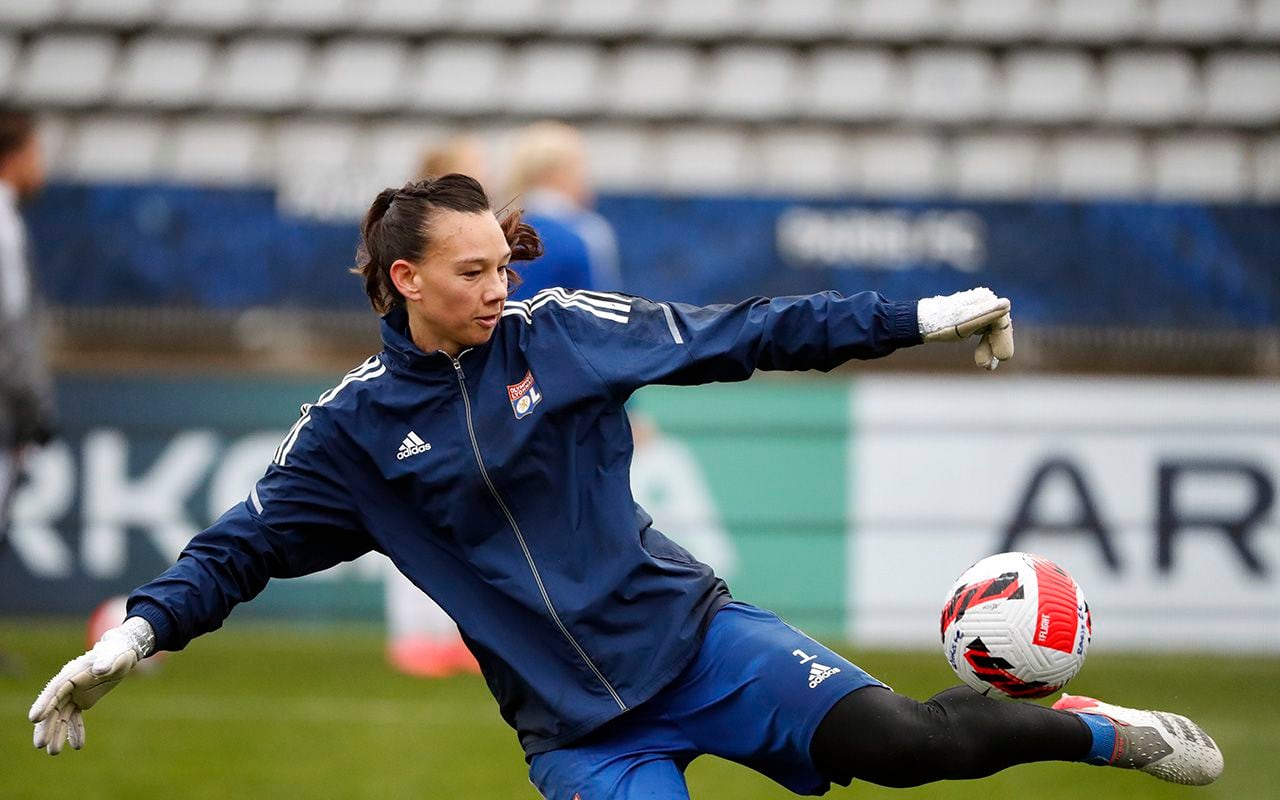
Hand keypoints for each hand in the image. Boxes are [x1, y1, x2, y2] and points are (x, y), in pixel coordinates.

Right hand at [28, 617, 153, 754]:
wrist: (123, 653)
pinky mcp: (81, 701)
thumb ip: (106, 663)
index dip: (44, 704)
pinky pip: (74, 718)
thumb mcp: (114, 657)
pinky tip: (77, 745)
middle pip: (53, 707)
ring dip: (58, 733)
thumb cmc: (117, 652)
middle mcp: (67, 685)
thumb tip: (98, 670)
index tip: (34, 719)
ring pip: (61, 716)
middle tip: (40, 745)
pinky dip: (75, 731)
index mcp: (71, 674)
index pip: (54, 690)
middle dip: (46, 726)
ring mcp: (73, 694)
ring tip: (54, 752)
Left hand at [917, 288, 1014, 369]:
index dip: (1004, 341)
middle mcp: (985, 302)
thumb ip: (987, 316)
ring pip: (992, 333)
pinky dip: (986, 346)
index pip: (1003, 323)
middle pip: (999, 329)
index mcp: (985, 300)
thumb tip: (1006, 303)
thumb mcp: (965, 325)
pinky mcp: (974, 317)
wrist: (922, 323)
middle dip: (994, 348)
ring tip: (985, 366)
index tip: (1003, 357)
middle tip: (987, 366)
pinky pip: (985, 333)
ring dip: (990, 350)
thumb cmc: (942, 324)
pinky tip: (986, 363)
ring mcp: (980, 310)